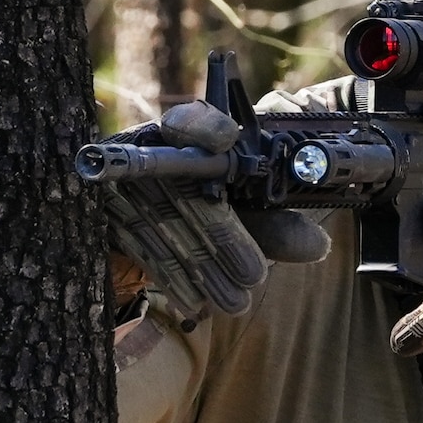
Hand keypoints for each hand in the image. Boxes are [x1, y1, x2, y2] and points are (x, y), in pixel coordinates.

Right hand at [101, 100, 328, 317]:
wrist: (160, 220)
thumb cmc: (209, 205)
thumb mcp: (246, 211)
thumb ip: (276, 224)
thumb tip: (317, 246)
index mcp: (184, 133)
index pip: (188, 120)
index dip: (204, 127)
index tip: (224, 139)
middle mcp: (147, 150)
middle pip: (182, 186)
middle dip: (222, 235)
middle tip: (253, 274)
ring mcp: (119, 182)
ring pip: (163, 221)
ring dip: (201, 266)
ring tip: (235, 302)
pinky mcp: (104, 215)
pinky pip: (139, 245)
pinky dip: (172, 276)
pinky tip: (195, 302)